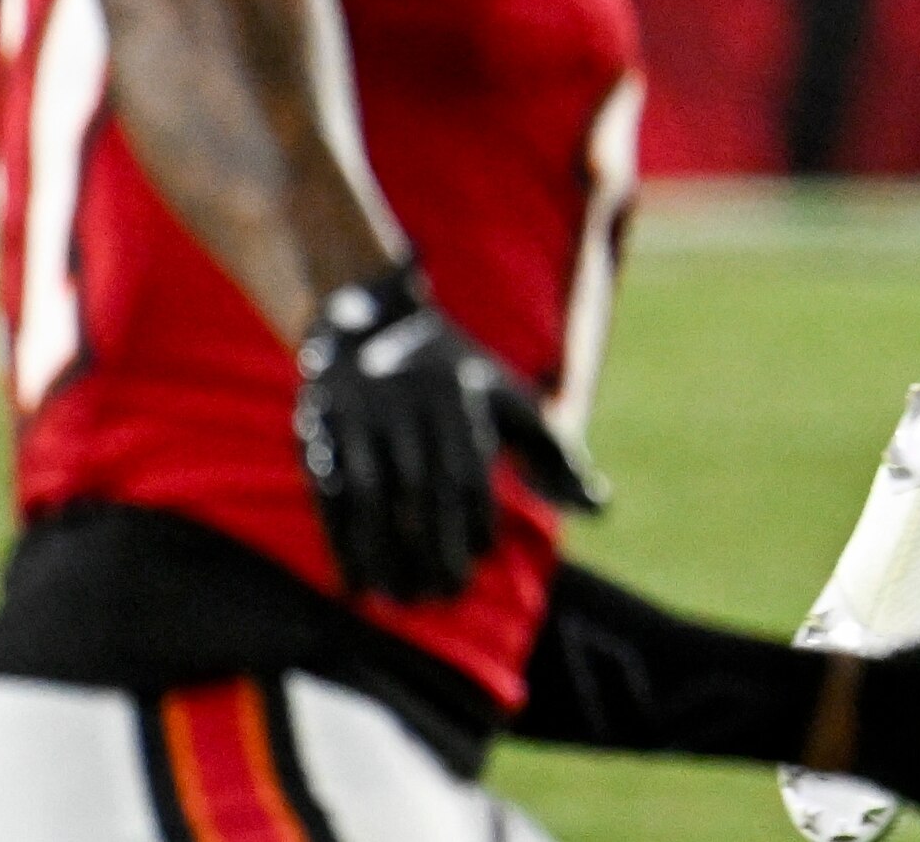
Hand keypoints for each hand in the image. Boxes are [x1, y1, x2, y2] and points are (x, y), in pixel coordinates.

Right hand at [293, 265, 604, 602]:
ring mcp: (360, 419)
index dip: (473, 520)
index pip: (468, 471)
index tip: (478, 558)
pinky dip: (341, 542)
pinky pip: (329, 494)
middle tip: (445, 594)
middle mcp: (410, 407)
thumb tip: (600, 508)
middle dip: (434, 547)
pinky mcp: (320, 431)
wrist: (370, 321)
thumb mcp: (509, 400)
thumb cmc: (455, 378)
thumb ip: (554, 454)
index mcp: (460, 400)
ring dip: (384, 554)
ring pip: (372, 496)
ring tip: (400, 599)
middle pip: (422, 489)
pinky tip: (357, 582)